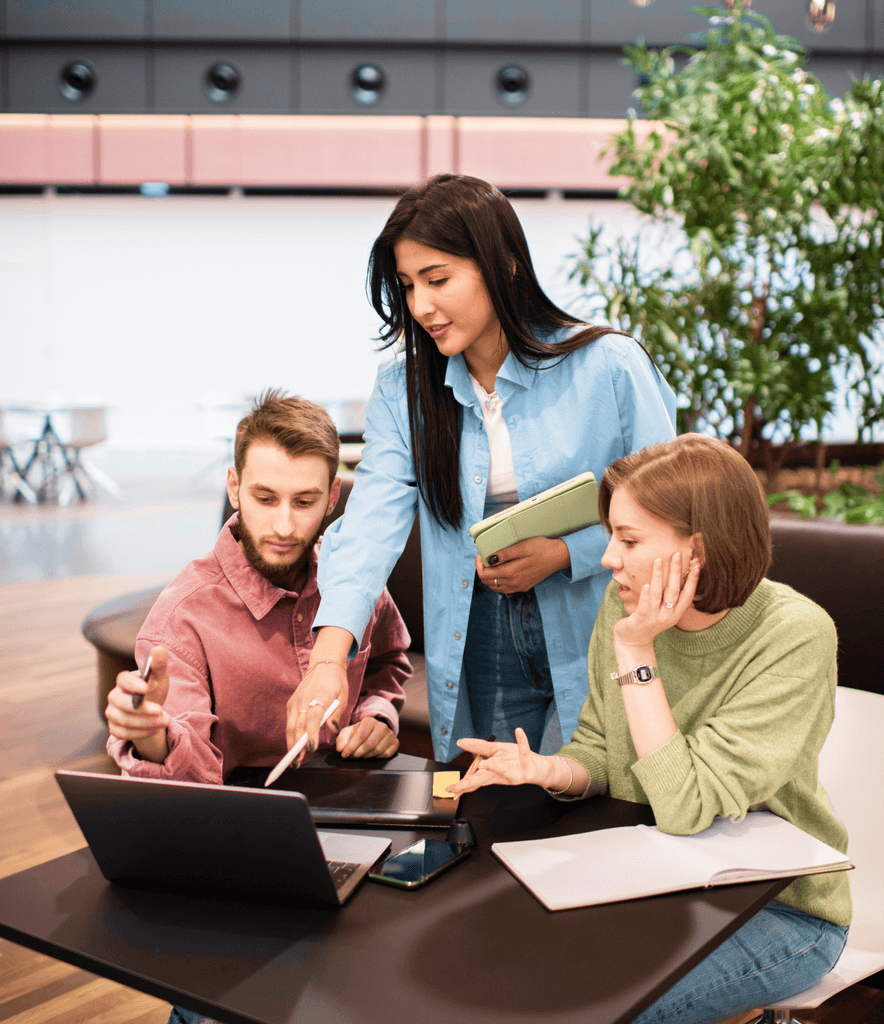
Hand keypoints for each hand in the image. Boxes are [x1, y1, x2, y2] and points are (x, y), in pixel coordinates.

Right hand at [105, 645, 170, 759]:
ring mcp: (112, 713)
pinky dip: (141, 733)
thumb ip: (159, 664)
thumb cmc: (154, 689)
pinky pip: (124, 733)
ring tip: (165, 721)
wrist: (152, 710)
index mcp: (124, 681)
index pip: (122, 679)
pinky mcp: (115, 728)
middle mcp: (114, 696)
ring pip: (124, 720)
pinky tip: (156, 729)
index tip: (146, 688)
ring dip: (146, 722)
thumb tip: (158, 649)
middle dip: (141, 708)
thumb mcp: (160, 677)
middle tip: (160, 710)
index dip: (132, 684)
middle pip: (121, 703)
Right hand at [286, 661, 348, 761]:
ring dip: (291, 743)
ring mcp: (296, 701)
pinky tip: (294, 746)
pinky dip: (291, 735)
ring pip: (291, 726)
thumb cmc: (336, 682)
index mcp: (320, 696)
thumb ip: (337, 713)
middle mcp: (304, 699)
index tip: (312, 747)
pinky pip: (290, 722)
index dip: (311, 733)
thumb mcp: (344, 696)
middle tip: (298, 762)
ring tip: (294, 760)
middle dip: (296, 745)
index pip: (314, 717)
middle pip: (298, 725)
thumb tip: (332, 730)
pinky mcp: (291, 703)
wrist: (324, 664)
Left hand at [336, 718, 398, 758]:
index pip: (360, 736)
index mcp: (369, 721)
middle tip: (351, 756)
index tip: (344, 754)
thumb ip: (341, 740)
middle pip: (369, 744)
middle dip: (358, 753)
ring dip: (366, 756)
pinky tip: (371, 754)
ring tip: (360, 755)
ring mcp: (390, 734)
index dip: (351, 747)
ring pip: (377, 750)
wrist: (373, 731)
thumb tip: (340, 749)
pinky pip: (386, 754)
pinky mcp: (395, 743)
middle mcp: (382, 726)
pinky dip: (377, 757)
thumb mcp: (347, 733)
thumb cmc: (359, 733)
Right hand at [447, 728, 565, 794]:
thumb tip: (462, 743)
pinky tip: (519, 732)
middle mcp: (502, 774)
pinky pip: (524, 750)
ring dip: (493, 766)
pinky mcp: (527, 764)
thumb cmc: (516, 760)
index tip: (450, 788)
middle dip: (469, 784)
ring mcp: (515, 771)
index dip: (461, 784)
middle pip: (483, 779)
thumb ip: (479, 747)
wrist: (539, 768)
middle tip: (457, 788)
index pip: (474, 778)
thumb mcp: (496, 751)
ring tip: (483, 764)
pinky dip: (522, 741)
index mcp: (493, 772)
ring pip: (502, 768)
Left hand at [474, 536, 570, 593]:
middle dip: (482, 570)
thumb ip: (504, 554)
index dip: (478, 564)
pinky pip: (505, 588)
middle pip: (487, 582)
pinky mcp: (524, 586)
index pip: (484, 575)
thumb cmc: (541, 548)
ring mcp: (519, 586)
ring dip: (490, 576)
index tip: (481, 555)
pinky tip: (503, 571)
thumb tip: (489, 559)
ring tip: (494, 563)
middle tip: (486, 557)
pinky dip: (499, 581)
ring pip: (495, 586)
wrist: (558, 556)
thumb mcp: (522, 547)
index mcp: (511, 573)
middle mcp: (513, 583)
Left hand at [614, 552, 700, 650]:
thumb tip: (676, 573)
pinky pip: (645, 606)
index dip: (692, 579)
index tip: (697, 563)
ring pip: (658, 595)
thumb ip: (669, 596)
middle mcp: (668, 615)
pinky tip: (646, 584)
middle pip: (674, 591)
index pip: (688, 594)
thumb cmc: (648, 621)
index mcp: (676, 612)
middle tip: (677, 554)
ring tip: (658, 560)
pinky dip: (646, 595)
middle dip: (676, 572)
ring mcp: (654, 618)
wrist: (633, 641)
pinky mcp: (640, 620)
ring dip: (659, 576)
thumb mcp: (663, 610)